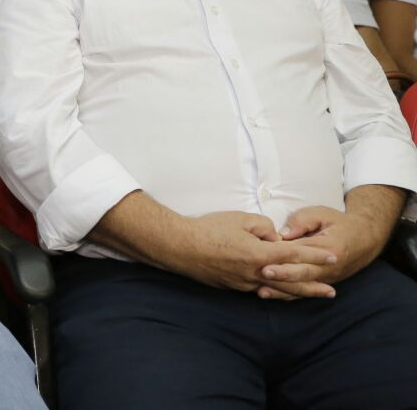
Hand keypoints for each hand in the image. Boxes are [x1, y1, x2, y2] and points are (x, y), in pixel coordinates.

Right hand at [163, 211, 337, 296]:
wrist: (180, 247)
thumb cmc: (209, 229)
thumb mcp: (240, 219)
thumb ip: (263, 226)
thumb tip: (274, 237)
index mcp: (259, 254)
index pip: (294, 255)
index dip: (315, 255)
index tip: (332, 257)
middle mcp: (255, 273)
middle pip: (291, 282)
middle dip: (313, 286)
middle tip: (331, 292)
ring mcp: (244, 283)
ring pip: (276, 290)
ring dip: (296, 292)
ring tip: (312, 294)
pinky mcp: (233, 286)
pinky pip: (259, 289)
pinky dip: (274, 291)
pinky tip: (279, 291)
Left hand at [255, 205, 384, 299]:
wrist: (365, 239)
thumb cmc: (339, 223)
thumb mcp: (322, 214)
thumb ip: (302, 221)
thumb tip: (283, 234)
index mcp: (330, 247)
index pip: (304, 252)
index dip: (284, 254)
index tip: (267, 255)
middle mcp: (330, 266)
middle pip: (303, 272)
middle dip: (282, 274)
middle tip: (262, 273)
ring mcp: (327, 277)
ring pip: (302, 286)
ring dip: (282, 290)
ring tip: (262, 291)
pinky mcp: (323, 282)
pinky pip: (304, 291)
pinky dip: (287, 295)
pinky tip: (270, 295)